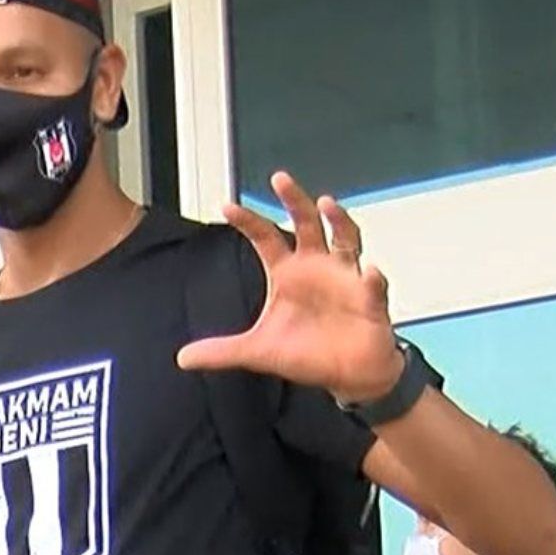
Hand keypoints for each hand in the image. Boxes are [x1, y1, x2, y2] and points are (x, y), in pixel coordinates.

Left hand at [176, 171, 402, 403]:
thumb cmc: (309, 352)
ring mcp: (345, 278)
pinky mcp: (369, 299)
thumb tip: (182, 358)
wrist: (349, 375)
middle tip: (279, 180)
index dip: (248, 221)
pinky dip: (373, 278)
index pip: (264, 238)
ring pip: (345, 239)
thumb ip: (222, 350)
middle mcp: (317, 266)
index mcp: (288, 272)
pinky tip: (370, 272)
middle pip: (306, 223)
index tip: (227, 206)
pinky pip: (373, 284)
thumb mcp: (259, 351)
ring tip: (327, 205)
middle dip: (294, 200)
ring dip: (338, 221)